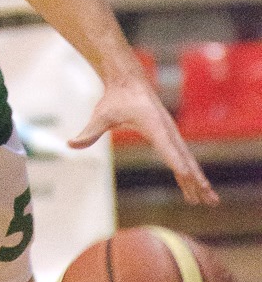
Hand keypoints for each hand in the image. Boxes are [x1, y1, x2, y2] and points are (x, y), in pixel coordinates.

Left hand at [69, 77, 217, 206]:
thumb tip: (71, 144)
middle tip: (209, 200)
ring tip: (210, 200)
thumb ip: (89, 133)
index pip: (168, 148)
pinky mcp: (170, 136)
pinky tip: (195, 187)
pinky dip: (191, 173)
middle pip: (185, 160)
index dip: (177, 163)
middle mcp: (168, 131)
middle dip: (197, 180)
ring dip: (199, 180)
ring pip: (188, 161)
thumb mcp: (100, 115)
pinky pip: (183, 158)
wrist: (129, 80)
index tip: (187, 177)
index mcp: (154, 126)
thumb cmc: (115, 98)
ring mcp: (172, 133)